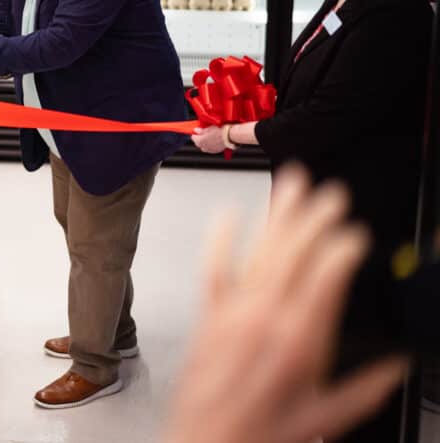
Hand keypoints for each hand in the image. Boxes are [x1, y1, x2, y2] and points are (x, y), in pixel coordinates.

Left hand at [164, 165, 406, 442]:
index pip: (324, 279)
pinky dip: (220, 239)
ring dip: (278, 216)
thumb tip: (394, 368)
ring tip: (292, 185)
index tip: (355, 232)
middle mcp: (264, 319)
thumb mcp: (325, 419)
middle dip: (314, 220)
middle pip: (293, 255)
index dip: (341, 250)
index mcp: (299, 341)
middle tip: (331, 193)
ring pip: (260, 253)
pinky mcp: (208, 317)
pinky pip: (214, 269)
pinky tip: (229, 213)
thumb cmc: (259, 435)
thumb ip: (363, 390)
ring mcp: (233, 314)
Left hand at [191, 125, 226, 153]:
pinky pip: (210, 149)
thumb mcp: (208, 128)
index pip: (193, 138)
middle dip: (199, 139)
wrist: (230, 136)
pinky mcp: (216, 151)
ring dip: (204, 143)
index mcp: (200, 141)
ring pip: (204, 147)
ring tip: (208, 137)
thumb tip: (196, 130)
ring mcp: (210, 150)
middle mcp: (204, 147)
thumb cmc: (219, 131)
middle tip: (202, 133)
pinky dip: (210, 145)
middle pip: (198, 143)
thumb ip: (200, 131)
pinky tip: (213, 141)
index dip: (195, 134)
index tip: (196, 131)